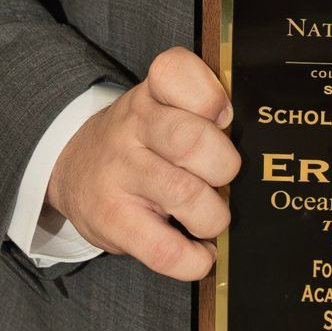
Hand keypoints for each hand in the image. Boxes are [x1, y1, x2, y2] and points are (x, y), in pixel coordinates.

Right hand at [44, 48, 237, 280]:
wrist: (73, 170)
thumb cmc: (141, 141)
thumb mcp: (161, 108)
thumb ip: (203, 112)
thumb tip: (258, 144)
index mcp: (152, 94)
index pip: (174, 71)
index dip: (210, 97)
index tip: (223, 118)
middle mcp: (132, 127)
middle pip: (191, 140)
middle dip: (224, 166)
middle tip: (222, 178)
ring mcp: (120, 174)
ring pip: (184, 194)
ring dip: (212, 215)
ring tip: (209, 218)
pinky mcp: (112, 221)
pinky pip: (164, 249)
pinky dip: (194, 259)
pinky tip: (199, 253)